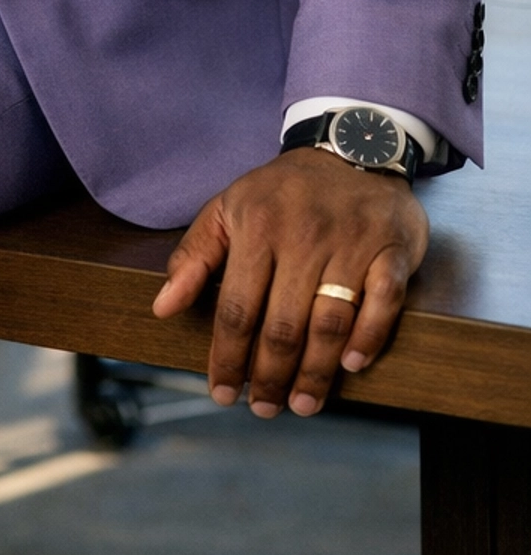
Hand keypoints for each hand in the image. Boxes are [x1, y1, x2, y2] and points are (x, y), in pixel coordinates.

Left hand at [152, 147, 428, 415]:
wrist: (351, 146)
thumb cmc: (283, 191)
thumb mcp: (228, 208)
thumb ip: (195, 256)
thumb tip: (162, 307)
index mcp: (257, 226)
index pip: (237, 307)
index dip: (227, 356)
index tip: (222, 392)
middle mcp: (304, 235)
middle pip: (283, 324)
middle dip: (270, 376)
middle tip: (264, 408)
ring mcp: (351, 242)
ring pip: (330, 321)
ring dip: (315, 372)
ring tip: (302, 404)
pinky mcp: (392, 248)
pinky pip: (383, 301)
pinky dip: (369, 336)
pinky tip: (351, 365)